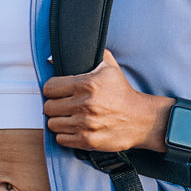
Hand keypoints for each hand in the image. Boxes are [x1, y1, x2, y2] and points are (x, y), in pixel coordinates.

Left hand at [42, 49, 171, 152]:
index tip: (58, 92)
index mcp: (87, 84)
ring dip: (59, 121)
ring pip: (52, 124)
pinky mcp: (87, 140)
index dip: (52, 89)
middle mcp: (84, 104)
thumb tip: (68, 49)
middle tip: (64, 105)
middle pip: (48, 107)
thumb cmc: (123, 93)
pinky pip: (61, 139)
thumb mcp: (110, 67)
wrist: (141, 119)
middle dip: (55, 105)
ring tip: (70, 117)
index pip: (49, 88)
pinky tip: (75, 129)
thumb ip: (91, 53)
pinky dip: (65, 135)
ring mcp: (85, 124)